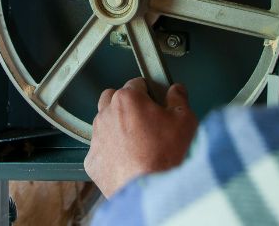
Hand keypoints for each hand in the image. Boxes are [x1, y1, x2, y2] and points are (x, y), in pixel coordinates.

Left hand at [84, 77, 197, 197]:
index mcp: (127, 99)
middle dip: (126, 105)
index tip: (156, 102)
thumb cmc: (167, 156)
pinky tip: (127, 161)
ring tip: (137, 143)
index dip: (149, 92)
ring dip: (116, 127)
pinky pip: (100, 150)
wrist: (153, 194)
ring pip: (103, 123)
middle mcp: (106, 114)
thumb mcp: (185, 121)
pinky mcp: (93, 162)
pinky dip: (111, 153)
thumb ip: (179, 99)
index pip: (136, 84)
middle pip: (112, 99)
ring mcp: (96, 138)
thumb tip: (176, 91)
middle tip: (144, 120)